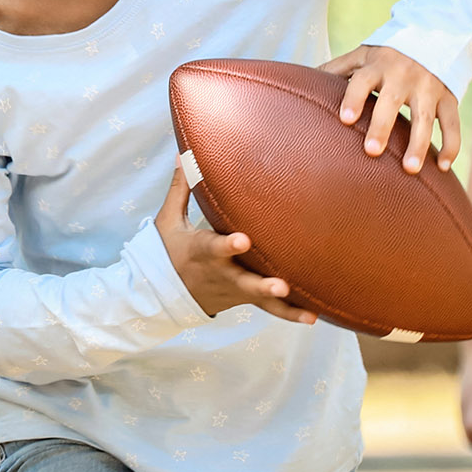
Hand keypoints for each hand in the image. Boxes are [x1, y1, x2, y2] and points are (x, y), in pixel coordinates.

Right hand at [155, 170, 315, 324]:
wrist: (159, 295)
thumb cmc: (166, 250)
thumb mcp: (168, 221)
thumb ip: (181, 188)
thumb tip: (183, 153)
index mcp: (200, 252)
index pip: (214, 248)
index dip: (228, 246)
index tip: (244, 240)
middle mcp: (219, 275)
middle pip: (243, 282)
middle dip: (262, 285)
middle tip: (281, 286)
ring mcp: (232, 291)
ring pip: (259, 301)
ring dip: (283, 306)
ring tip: (308, 315)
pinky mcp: (242, 300)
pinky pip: (267, 309)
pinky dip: (288, 314)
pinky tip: (312, 318)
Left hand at [318, 45, 459, 173]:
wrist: (436, 32)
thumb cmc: (389, 53)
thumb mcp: (363, 54)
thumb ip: (337, 68)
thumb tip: (302, 79)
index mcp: (378, 66)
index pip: (361, 81)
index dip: (353, 98)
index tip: (345, 119)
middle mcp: (403, 76)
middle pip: (392, 102)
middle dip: (383, 126)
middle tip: (372, 151)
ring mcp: (429, 88)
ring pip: (426, 118)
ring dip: (419, 144)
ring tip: (410, 170)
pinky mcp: (449, 97)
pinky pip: (452, 123)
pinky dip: (452, 145)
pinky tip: (443, 168)